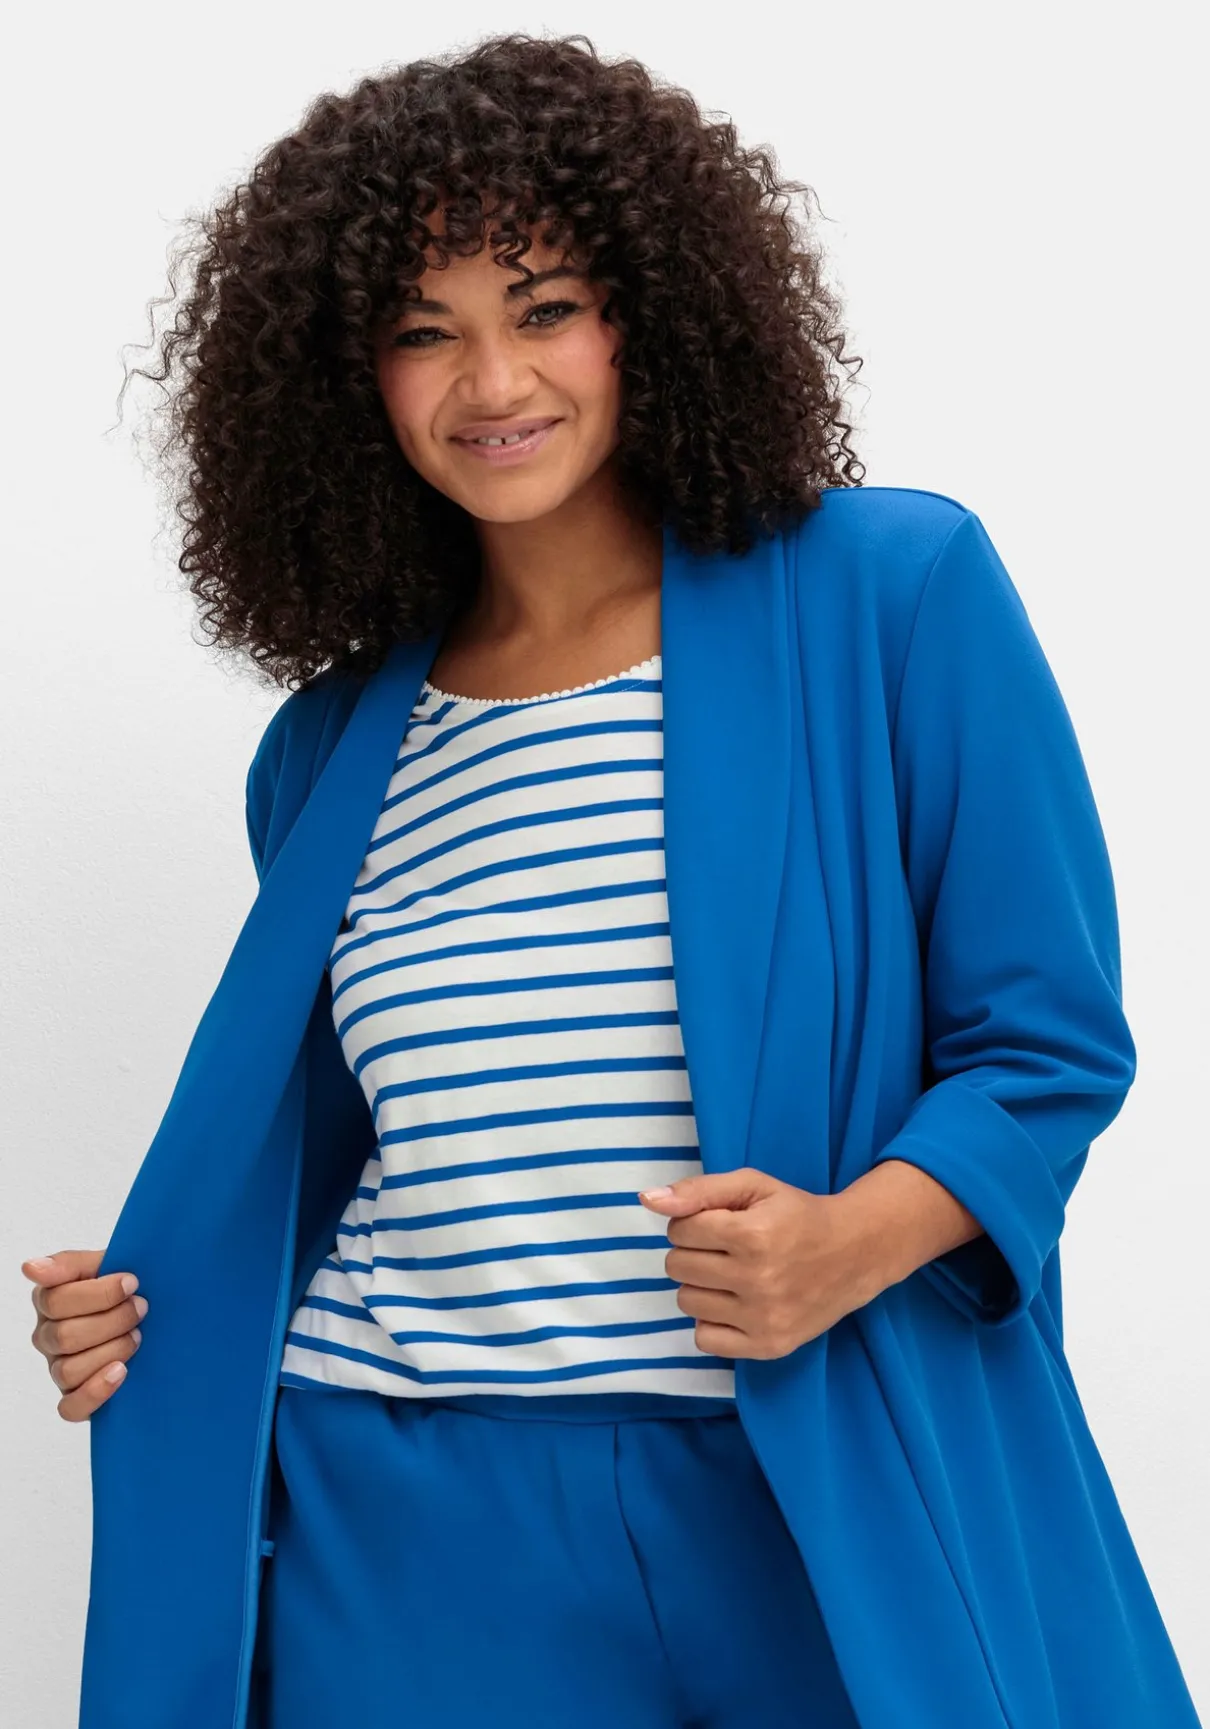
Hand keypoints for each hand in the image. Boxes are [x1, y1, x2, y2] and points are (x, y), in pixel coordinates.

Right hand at [22, 1250, 147, 1421]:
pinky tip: (120, 1372)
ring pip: (69, 1370)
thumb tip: (30, 1268)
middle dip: (112, 1320)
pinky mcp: (73, 1397)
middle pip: (65, 1336)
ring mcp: (57, 1368)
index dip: (99, 1293)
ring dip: (112, 1350)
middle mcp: (47, 1336)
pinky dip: (96, 1392)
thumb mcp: (103, 1264)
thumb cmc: (124, 1288)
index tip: (131, 1282)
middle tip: (141, 1307)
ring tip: (136, 1335)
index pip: (56, 1301)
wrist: (149, 1315)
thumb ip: (69, 1264)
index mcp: (48, 1300)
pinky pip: (70, 1407)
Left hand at [638, 1166, 881, 1360]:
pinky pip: (704, 1339)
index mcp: (752, 1235)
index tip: (716, 1222)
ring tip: (730, 1274)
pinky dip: (711, 1320)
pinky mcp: (768, 1346)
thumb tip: (647, 1200)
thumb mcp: (753, 1185)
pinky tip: (734, 1303)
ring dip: (700, 1285)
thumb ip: (697, 1190)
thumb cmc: (796, 1214)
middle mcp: (757, 1280)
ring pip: (686, 1301)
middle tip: (724, 1248)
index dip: (692, 1222)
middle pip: (677, 1266)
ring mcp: (763, 1318)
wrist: (854, 1253)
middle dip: (693, 1252)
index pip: (680, 1231)